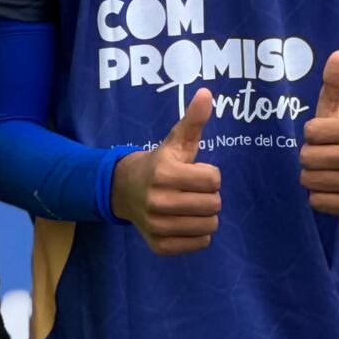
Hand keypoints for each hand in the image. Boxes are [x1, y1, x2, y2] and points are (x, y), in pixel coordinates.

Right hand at [111, 89, 220, 254]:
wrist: (124, 190)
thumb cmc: (159, 164)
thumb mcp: (175, 141)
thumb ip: (193, 120)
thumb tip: (207, 93)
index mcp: (163, 173)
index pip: (214, 179)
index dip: (209, 174)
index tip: (193, 172)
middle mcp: (157, 200)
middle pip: (214, 204)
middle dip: (208, 196)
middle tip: (191, 190)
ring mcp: (156, 225)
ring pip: (209, 226)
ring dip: (205, 216)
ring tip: (189, 206)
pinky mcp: (158, 245)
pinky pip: (199, 244)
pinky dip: (197, 235)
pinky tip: (183, 222)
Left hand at [300, 51, 338, 214]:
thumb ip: (334, 81)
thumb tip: (337, 54)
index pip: (311, 132)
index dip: (311, 132)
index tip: (322, 134)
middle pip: (307, 159)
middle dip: (308, 155)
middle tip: (319, 154)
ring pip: (311, 182)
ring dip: (310, 176)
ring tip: (322, 169)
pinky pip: (320, 203)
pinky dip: (317, 197)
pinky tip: (327, 187)